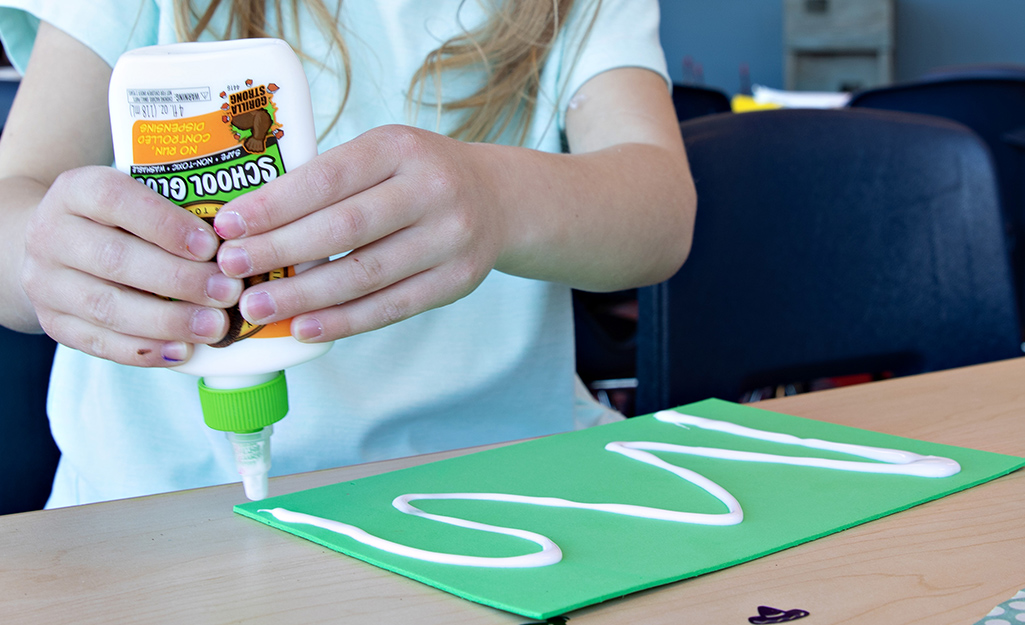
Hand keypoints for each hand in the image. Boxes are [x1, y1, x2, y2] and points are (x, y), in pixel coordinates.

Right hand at [22, 166, 243, 365]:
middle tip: (227, 292)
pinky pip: (100, 343)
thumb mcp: (136, 196)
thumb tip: (239, 240)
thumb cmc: (118, 219)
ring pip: (107, 306)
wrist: (56, 243)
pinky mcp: (54, 323)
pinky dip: (146, 350)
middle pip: (115, 259)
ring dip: (168, 320)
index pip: (115, 199)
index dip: (165, 224)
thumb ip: (176, 209)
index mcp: (75, 191)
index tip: (211, 246)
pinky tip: (184, 351)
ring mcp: (45, 283)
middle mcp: (49, 234)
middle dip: (179, 280)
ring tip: (214, 326)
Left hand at [213, 125, 508, 341]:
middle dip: (279, 251)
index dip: (273, 206)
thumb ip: (329, 182)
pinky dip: (345, 320)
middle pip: (344, 228)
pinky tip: (306, 327)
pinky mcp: (458, 280)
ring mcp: (450, 237)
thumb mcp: (381, 155)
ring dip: (305, 295)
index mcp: (400, 147)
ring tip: (259, 307)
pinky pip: (393, 306)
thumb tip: (250, 227)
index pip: (327, 178)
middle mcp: (432, 188)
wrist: (496, 199)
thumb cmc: (415, 177)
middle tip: (231, 271)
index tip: (227, 227)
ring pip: (366, 273)